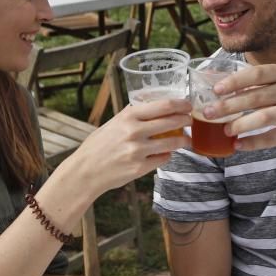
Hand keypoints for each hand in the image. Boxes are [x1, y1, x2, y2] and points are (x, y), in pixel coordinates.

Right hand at [71, 99, 191, 192]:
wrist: (85, 171)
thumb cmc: (98, 145)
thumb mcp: (114, 122)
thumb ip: (134, 115)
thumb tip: (156, 107)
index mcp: (129, 116)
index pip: (164, 105)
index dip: (181, 104)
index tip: (188, 105)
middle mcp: (135, 132)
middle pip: (172, 122)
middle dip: (186, 120)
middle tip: (191, 121)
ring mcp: (138, 151)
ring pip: (172, 142)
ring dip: (183, 140)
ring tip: (186, 140)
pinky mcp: (139, 168)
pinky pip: (163, 159)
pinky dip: (167, 155)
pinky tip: (166, 153)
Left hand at [202, 64, 275, 151]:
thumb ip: (253, 83)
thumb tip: (214, 83)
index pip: (256, 74)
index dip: (235, 81)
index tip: (216, 89)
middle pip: (256, 97)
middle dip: (229, 106)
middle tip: (209, 113)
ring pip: (264, 117)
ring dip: (241, 124)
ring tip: (225, 130)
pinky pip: (272, 138)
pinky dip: (253, 142)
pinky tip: (238, 144)